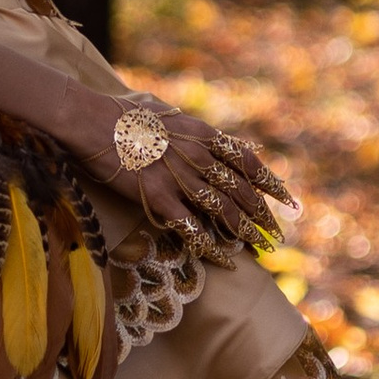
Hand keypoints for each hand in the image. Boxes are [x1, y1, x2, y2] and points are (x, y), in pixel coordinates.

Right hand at [82, 98, 292, 242]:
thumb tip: (220, 142)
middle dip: (264, 215)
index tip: (287, 199)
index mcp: (203, 134)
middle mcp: (199, 156)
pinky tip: (226, 260)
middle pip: (242, 191)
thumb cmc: (124, 117)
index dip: (271, 183)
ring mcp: (181, 178)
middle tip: (278, 234)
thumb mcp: (170, 117)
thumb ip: (196, 133)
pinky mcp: (159, 197)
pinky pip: (193, 228)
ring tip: (262, 248)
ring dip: (247, 233)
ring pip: (225, 211)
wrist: (91, 120)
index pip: (248, 162)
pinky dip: (212, 247)